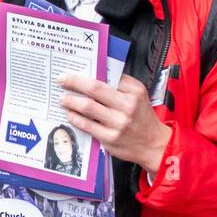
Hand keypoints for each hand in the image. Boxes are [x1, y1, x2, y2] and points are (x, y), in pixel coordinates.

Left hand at [57, 72, 171, 175]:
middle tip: (62, 80)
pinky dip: (75, 118)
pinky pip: (86, 125)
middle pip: (94, 89)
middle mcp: (127, 106)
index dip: (87, 74)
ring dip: (71, 101)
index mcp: (134, 91)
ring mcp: (118, 123)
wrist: (153, 144)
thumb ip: (120, 85)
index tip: (73, 72)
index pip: (107, 76)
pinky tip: (70, 114)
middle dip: (74, 82)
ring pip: (87, 107)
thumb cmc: (142, 118)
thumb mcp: (138, 96)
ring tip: (63, 98)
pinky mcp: (110, 138)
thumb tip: (95, 75)